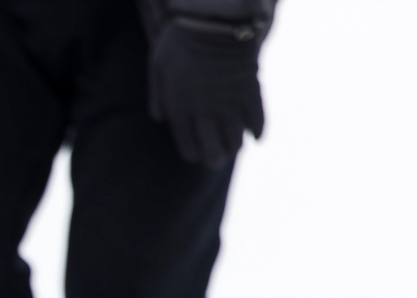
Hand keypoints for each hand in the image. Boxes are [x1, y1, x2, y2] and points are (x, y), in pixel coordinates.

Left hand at [147, 16, 267, 165]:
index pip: (187, 143)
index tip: (196, 156)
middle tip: (216, 161)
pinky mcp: (248, 88)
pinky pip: (257, 117)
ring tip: (234, 149)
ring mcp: (227, 101)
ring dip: (235, 146)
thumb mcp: (158, 66)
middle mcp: (203, 110)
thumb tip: (161, 119)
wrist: (212, 18)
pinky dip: (258, 129)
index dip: (193, 154)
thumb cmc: (180, 38)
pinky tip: (257, 138)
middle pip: (212, 147)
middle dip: (214, 158)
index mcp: (179, 107)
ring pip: (234, 136)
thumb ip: (159, 95)